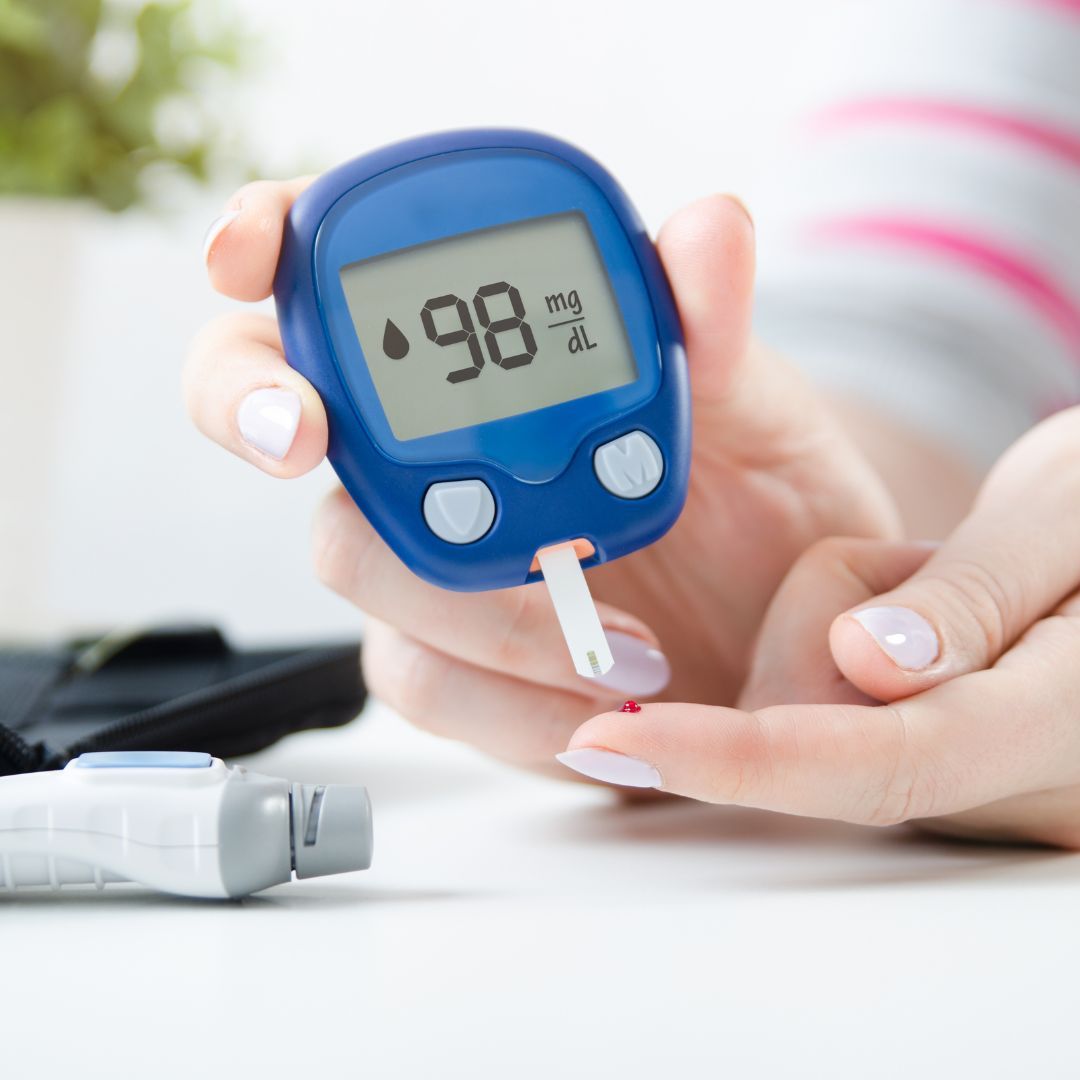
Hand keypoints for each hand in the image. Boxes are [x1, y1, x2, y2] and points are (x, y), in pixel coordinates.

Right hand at [185, 178, 897, 775]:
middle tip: (307, 434)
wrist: (780, 616)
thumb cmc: (753, 488)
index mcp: (479, 354)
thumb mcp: (746, 399)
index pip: (335, 271)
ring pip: (351, 562)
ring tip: (621, 644)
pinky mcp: (453, 662)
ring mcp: (426, 557)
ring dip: (469, 602)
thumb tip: (709, 225)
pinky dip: (507, 702)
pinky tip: (598, 706)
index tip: (245, 256)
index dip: (259, 242)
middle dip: (257, 409)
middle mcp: (425, 448)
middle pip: (278, 411)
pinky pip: (424, 681)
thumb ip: (709, 324)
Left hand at [559, 408, 1079, 847]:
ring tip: (945, 576)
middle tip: (915, 565)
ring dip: (834, 615)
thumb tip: (868, 663)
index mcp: (1057, 726)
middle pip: (820, 726)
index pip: (877, 764)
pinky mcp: (923, 753)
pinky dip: (840, 633)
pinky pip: (819, 692)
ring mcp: (962, 777)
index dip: (736, 761)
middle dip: (816, 630)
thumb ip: (974, 597)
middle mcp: (1004, 783)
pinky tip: (919, 612)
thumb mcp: (1069, 520)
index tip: (614, 740)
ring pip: (805, 701)